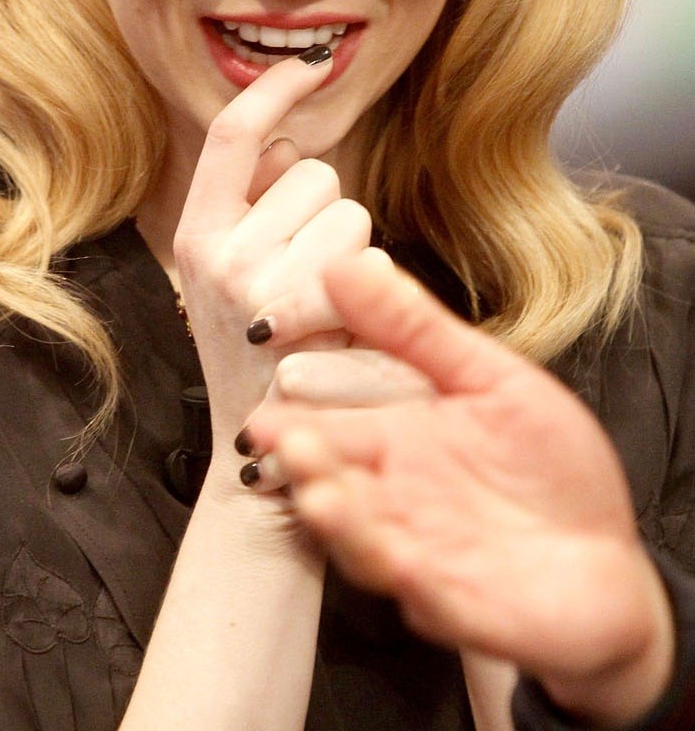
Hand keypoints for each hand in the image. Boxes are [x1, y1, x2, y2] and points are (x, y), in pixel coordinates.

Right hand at [173, 52, 370, 462]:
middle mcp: (214, 249)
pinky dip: (366, 288)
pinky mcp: (294, 309)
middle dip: (328, 212)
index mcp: (195, 231)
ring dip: (353, 253)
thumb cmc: (270, 355)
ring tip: (326, 308)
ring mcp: (252, 280)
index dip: (274, 88)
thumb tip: (287, 137)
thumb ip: (256, 205)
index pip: (233, 134)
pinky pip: (363, 254)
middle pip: (310, 171)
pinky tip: (340, 329)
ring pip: (347, 210)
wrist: (270, 449)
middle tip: (308, 277)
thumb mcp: (238, 274)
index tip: (308, 62)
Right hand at [247, 251, 675, 727]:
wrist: (607, 567)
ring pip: (365, 536)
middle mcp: (395, 496)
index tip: (258, 385)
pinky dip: (407, 576)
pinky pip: (425, 593)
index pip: (329, 416)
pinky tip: (397, 554)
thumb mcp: (491, 379)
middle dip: (303, 458)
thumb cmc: (547, 468)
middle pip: (334, 476)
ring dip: (340, 519)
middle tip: (272, 433)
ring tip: (319, 492)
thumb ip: (417, 329)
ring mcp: (421, 552)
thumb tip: (350, 262)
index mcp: (398, 439)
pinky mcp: (458, 603)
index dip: (291, 403)